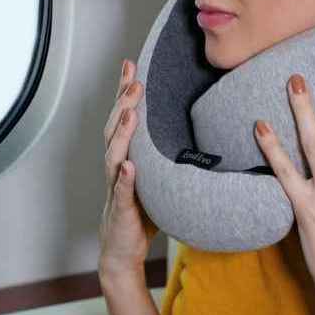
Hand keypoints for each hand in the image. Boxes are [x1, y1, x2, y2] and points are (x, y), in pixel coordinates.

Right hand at [98, 59, 158, 279]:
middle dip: (123, 103)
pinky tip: (129, 167)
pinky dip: (124, 179)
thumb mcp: (157, 176)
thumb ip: (168, 153)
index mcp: (126, 156)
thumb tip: (200, 127)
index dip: (123, 92)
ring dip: (121, 133)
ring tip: (130, 114)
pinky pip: (121, 193)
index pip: (122, 118)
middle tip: (135, 81)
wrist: (122, 249)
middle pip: (114, 129)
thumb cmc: (141, 210)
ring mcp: (116, 188)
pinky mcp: (121, 210)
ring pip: (113, 155)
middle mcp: (117, 167)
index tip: (130, 64)